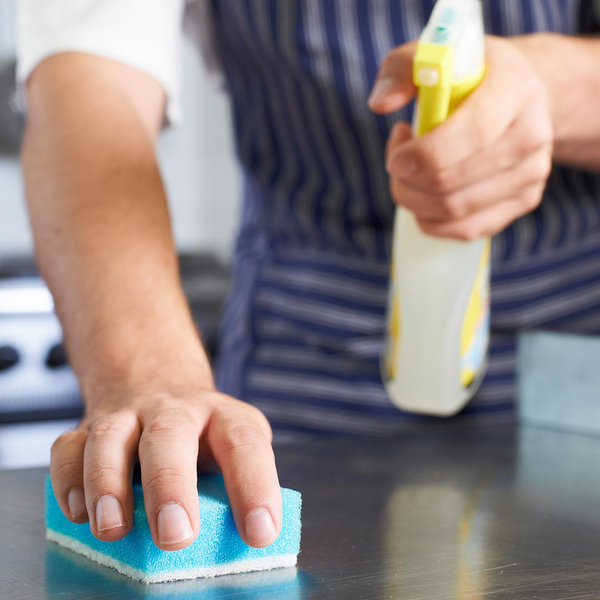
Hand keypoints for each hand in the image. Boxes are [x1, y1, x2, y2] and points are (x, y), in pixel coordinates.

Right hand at [49, 385, 280, 550]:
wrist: (157, 379)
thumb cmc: (202, 431)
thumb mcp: (231, 446)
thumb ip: (230, 486)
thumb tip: (235, 543)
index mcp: (222, 415)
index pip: (244, 442)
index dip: (254, 485)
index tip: (260, 533)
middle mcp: (175, 409)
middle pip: (169, 434)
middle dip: (170, 485)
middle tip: (176, 535)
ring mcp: (128, 414)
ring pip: (110, 437)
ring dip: (107, 484)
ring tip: (113, 528)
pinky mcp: (89, 426)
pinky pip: (68, 447)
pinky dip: (68, 480)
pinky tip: (79, 513)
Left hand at [368, 36, 553, 240]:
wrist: (519, 98)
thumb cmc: (468, 78)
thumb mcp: (433, 57)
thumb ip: (399, 70)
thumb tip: (380, 103)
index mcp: (515, 90)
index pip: (472, 134)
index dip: (424, 155)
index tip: (395, 158)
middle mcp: (532, 135)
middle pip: (452, 184)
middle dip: (406, 180)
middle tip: (397, 160)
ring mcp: (532, 174)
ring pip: (454, 211)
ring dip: (414, 199)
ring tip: (410, 171)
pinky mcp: (523, 202)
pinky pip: (464, 230)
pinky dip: (430, 218)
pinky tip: (425, 192)